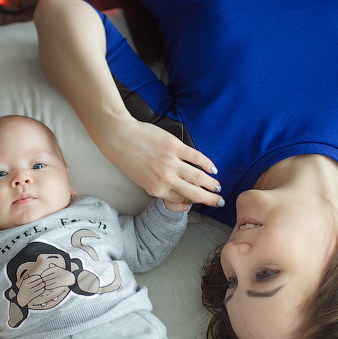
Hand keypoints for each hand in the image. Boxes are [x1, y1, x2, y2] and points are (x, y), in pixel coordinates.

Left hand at [94, 117, 222, 212]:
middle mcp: (165, 179)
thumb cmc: (127, 158)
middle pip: (194, 193)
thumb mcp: (141, 180)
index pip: (181, 200)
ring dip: (212, 183)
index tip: (201, 201)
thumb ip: (158, 188)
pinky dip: (207, 164)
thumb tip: (178, 196)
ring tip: (218, 186)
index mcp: (156, 189)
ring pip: (199, 177)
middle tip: (219, 201)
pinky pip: (196, 158)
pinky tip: (213, 168)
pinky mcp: (175, 147)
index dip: (193, 202)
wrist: (118, 137)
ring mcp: (171, 163)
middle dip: (209, 199)